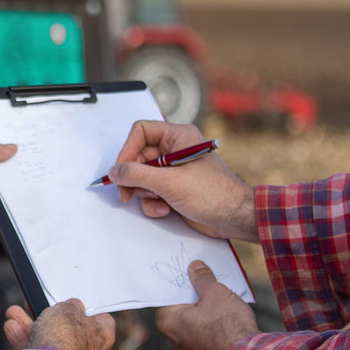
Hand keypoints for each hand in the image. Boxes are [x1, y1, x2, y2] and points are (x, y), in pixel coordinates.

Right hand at [4, 298, 115, 349]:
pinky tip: (11, 328)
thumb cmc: (64, 338)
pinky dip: (24, 342)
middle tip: (37, 306)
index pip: (101, 320)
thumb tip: (73, 307)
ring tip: (14, 314)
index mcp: (103, 339)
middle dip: (48, 317)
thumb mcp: (67, 309)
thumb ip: (71, 305)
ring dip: (30, 327)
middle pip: (68, 331)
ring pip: (49, 343)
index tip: (73, 303)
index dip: (87, 310)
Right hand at [109, 120, 258, 243]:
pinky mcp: (174, 187)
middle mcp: (175, 149)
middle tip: (126, 193)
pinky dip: (153, 202)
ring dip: (145, 193)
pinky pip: (152, 191)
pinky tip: (165, 210)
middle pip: (138, 157)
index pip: (141, 131)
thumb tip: (115, 171)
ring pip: (143, 176)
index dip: (127, 150)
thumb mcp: (169, 182)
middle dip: (134, 178)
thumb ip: (137, 175)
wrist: (234, 218)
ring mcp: (174, 170)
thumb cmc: (213, 194)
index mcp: (179, 136)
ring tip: (159, 202)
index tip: (121, 170)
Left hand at [155, 261, 257, 349]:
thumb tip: (195, 267)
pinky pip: (201, 327)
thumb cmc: (227, 325)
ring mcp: (188, 346)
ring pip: (190, 317)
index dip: (173, 279)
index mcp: (167, 321)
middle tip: (197, 271)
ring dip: (200, 302)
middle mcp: (173, 336)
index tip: (180, 267)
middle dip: (188, 289)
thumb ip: (202, 278)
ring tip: (213, 285)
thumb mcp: (214, 292)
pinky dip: (208, 316)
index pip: (162, 294)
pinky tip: (221, 305)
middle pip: (177, 305)